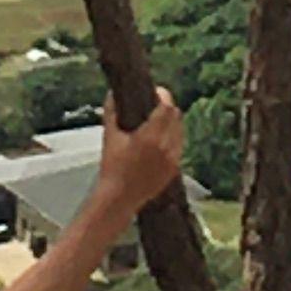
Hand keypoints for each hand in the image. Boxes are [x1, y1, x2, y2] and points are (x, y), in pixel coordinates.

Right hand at [99, 89, 185, 212]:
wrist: (119, 198)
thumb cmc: (112, 168)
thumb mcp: (110, 137)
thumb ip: (111, 112)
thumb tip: (112, 93)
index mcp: (151, 137)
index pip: (167, 107)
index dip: (163, 96)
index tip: (155, 92)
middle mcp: (166, 147)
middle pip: (176, 116)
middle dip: (167, 107)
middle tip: (155, 105)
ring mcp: (173, 159)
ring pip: (180, 130)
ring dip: (171, 122)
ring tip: (158, 121)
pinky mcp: (174, 169)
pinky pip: (179, 145)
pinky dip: (172, 138)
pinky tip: (160, 139)